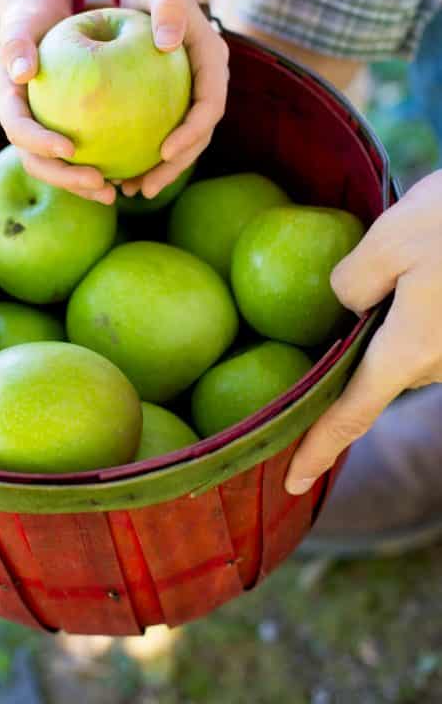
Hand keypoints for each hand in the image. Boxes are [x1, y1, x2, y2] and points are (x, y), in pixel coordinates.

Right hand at [0, 0, 114, 203]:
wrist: (40, 22)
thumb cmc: (33, 18)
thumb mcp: (23, 22)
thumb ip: (18, 44)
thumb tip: (22, 72)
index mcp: (7, 102)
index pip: (17, 130)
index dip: (40, 143)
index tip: (70, 148)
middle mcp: (21, 124)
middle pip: (36, 162)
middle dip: (65, 178)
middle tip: (100, 183)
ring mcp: (41, 131)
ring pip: (57, 168)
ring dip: (82, 185)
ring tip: (113, 193)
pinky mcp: (62, 132)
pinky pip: (79, 156)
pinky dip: (99, 168)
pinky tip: (127, 176)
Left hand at [118, 0, 228, 198]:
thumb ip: (169, 11)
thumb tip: (169, 40)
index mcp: (213, 60)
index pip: (210, 105)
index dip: (192, 133)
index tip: (164, 153)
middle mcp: (206, 80)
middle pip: (198, 134)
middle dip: (174, 166)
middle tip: (144, 189)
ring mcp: (190, 90)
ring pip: (180, 138)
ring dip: (159, 168)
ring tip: (130, 191)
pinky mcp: (171, 96)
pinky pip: (159, 130)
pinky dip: (141, 152)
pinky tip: (115, 171)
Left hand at [285, 170, 441, 493]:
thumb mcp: (391, 238)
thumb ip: (353, 280)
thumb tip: (347, 303)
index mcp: (409, 350)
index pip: (354, 412)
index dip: (320, 447)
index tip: (293, 481)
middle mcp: (440, 363)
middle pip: (379, 370)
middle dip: (356, 349)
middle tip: (351, 300)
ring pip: (408, 345)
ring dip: (394, 315)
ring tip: (400, 262)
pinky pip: (433, 330)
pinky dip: (418, 305)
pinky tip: (423, 264)